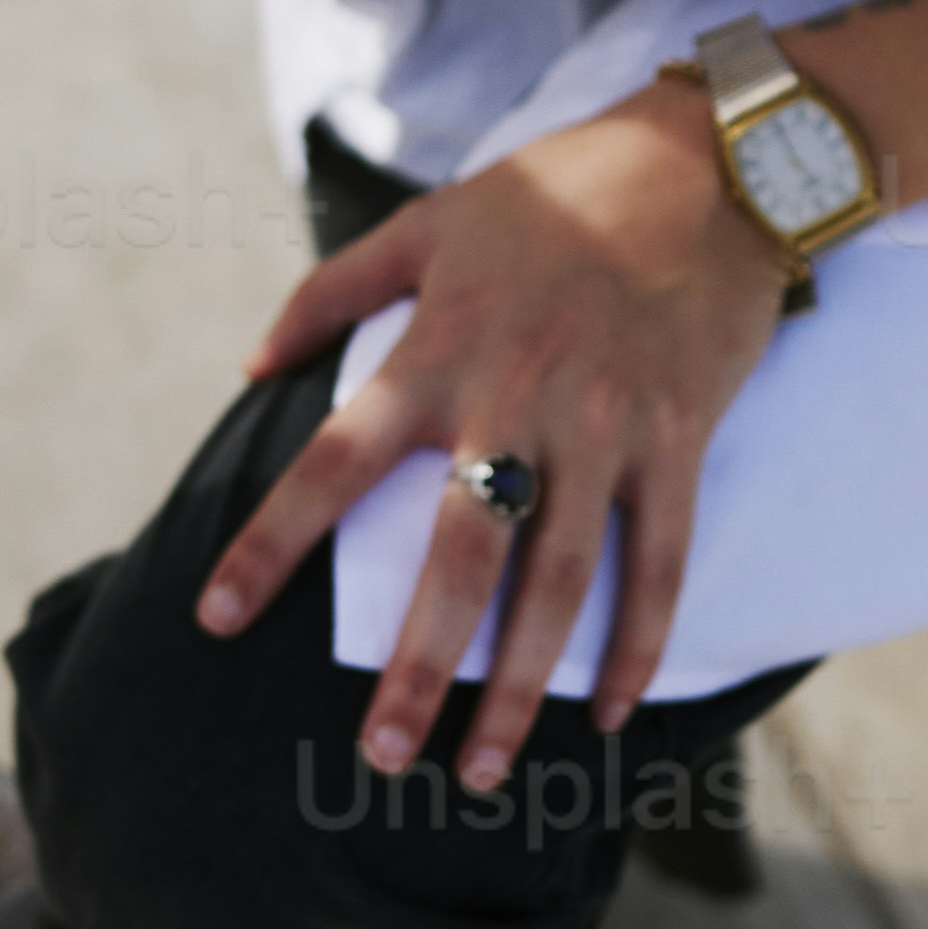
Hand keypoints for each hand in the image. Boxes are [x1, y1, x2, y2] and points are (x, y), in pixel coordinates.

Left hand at [197, 78, 797, 784]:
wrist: (710, 160)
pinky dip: (637, 641)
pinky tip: (607, 710)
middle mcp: (517, 397)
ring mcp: (606, 424)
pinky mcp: (680, 437)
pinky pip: (660, 560)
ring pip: (560, 579)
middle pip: (460, 556)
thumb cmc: (558, 189)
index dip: (273, 542)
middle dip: (420, 665)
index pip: (335, 459)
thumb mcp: (430, 221)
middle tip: (382, 754)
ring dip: (522, 685)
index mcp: (438, 348)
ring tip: (482, 768)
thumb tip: (253, 363)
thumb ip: (332, 292)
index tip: (217, 616)